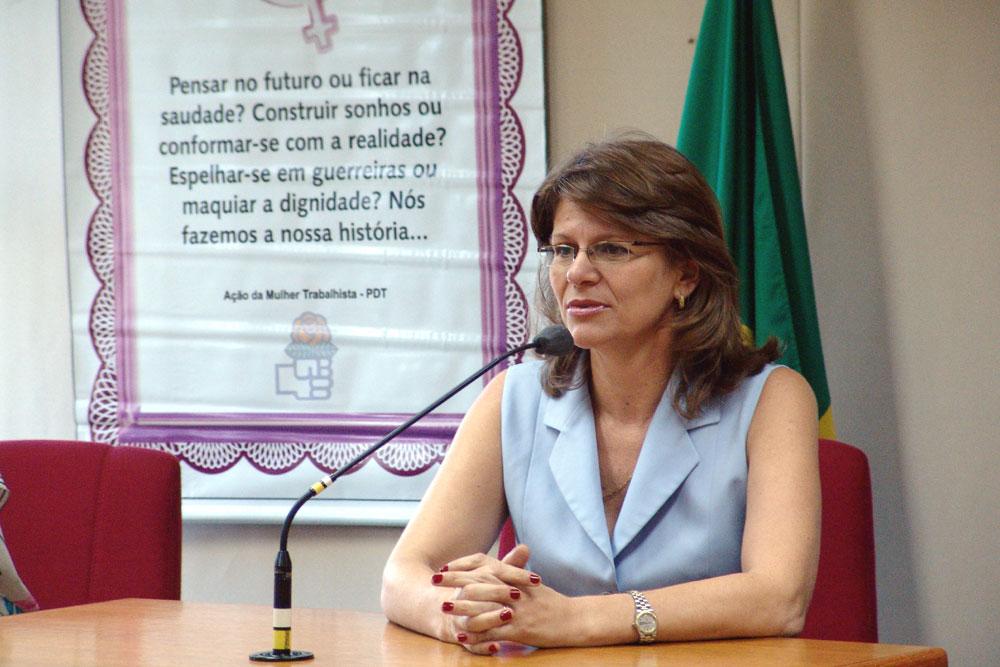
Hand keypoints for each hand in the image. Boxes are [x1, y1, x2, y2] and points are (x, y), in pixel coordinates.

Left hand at [433, 544, 575, 654]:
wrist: (575, 620)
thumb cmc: (552, 603)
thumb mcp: (532, 585)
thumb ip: (513, 574)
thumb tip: (496, 566)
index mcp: (515, 580)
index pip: (485, 568)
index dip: (463, 568)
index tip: (445, 568)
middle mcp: (515, 592)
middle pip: (480, 583)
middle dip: (455, 581)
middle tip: (434, 579)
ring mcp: (518, 611)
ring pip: (485, 607)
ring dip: (462, 607)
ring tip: (443, 606)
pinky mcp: (521, 630)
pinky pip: (495, 632)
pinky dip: (477, 634)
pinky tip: (462, 636)